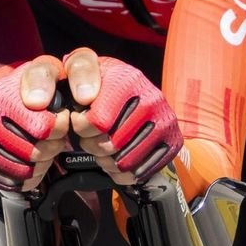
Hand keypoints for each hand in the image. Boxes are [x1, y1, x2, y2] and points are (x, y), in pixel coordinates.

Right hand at [0, 56, 72, 190]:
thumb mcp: (43, 71)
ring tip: (40, 151)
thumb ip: (51, 78)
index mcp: (2, 95)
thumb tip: (46, 100)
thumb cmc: (28, 89)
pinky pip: (10, 182)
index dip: (59, 128)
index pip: (43, 127)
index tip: (59, 123)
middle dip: (50, 148)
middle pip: (34, 152)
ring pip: (23, 170)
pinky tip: (28, 163)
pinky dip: (25, 177)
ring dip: (39, 164)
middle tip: (51, 140)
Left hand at [63, 49, 182, 184]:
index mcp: (126, 78)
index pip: (98, 121)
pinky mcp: (173, 141)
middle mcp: (151, 97)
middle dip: (93, 146)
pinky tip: (118, 160)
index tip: (80, 123)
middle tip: (92, 139)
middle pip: (110, 144)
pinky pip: (139, 171)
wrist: (140, 98)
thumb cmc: (103, 88)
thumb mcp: (85, 72)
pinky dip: (122, 172)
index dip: (82, 128)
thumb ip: (75, 74)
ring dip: (107, 161)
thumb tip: (72, 99)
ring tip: (103, 150)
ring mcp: (165, 120)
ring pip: (123, 161)